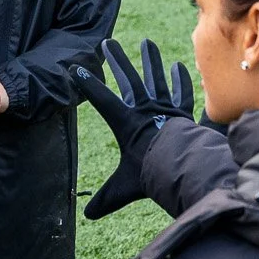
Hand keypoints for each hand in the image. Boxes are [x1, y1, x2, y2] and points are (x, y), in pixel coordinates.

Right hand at [74, 38, 193, 218]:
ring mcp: (164, 108)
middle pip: (127, 79)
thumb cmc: (150, 176)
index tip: (75, 69)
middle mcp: (144, 110)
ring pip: (155, 78)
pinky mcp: (181, 112)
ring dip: (150, 60)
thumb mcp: (122, 188)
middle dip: (116, 61)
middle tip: (107, 43)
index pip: (102, 100)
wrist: (183, 168)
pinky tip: (178, 67)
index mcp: (126, 123)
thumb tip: (88, 215)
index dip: (88, 84)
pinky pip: (181, 92)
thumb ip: (106, 199)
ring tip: (146, 42)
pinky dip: (180, 80)